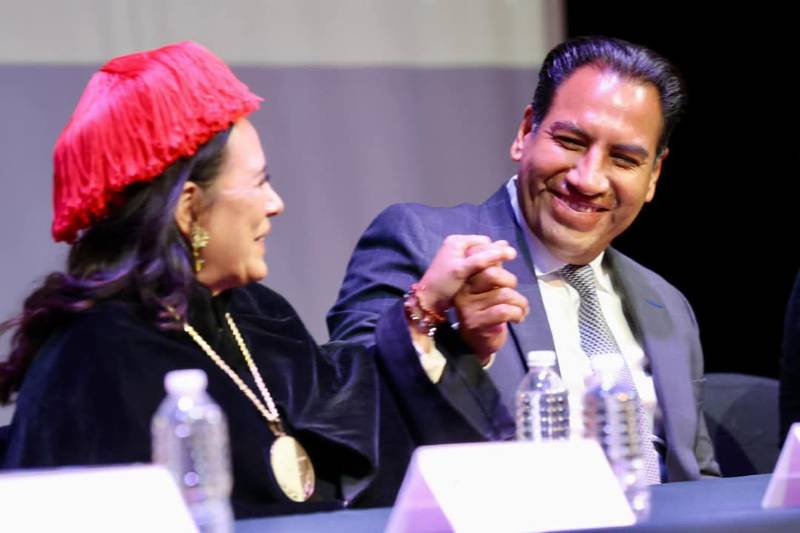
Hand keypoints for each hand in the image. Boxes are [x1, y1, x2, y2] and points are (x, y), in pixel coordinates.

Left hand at [416, 235, 515, 313]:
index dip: (495, 252)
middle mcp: (457, 245)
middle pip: (483, 249)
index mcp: (457, 241)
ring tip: (493, 278)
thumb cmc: (443, 283)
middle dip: (492, 259)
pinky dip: (481, 271)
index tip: (503, 266)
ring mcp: (458, 256)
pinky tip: (485, 281)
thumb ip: (484, 259)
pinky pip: (476, 266)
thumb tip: (510, 250)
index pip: (485, 241)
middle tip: (499, 272)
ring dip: (488, 266)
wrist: (428, 301)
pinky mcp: (459, 267)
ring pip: (481, 258)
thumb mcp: (463, 269)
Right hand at [453, 242, 528, 361]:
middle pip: (491, 273)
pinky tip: (519, 318)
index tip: (510, 254)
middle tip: (514, 291)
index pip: (480, 260)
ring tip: (521, 308)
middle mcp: (463, 292)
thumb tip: (503, 243)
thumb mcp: (488, 287)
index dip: (497, 254)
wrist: (476, 343)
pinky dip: (518, 313)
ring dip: (520, 302)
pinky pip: (505, 311)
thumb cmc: (485, 311)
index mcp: (464, 280)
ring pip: (504, 294)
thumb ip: (495, 266)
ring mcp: (468, 308)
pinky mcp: (478, 323)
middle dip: (510, 280)